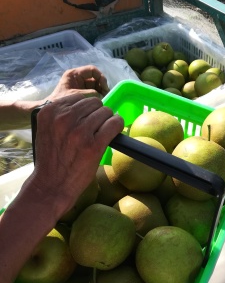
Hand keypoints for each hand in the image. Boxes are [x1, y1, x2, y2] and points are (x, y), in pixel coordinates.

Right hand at [29, 93, 122, 219]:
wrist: (52, 184)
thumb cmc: (52, 158)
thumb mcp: (48, 129)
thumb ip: (63, 115)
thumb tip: (90, 105)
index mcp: (50, 112)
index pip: (79, 97)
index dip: (86, 108)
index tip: (86, 119)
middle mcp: (64, 119)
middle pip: (94, 103)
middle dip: (98, 113)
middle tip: (96, 127)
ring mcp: (80, 132)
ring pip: (106, 112)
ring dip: (107, 120)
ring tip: (101, 133)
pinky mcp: (94, 145)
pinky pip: (114, 124)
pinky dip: (117, 125)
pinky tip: (115, 131)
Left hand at [46, 65, 109, 100]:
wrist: (50, 110)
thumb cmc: (60, 100)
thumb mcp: (76, 95)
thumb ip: (90, 93)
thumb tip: (101, 96)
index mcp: (75, 74)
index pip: (92, 70)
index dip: (101, 77)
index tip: (105, 88)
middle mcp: (78, 79)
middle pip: (95, 79)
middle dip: (102, 86)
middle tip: (106, 96)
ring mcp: (80, 87)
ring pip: (96, 87)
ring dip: (101, 92)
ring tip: (103, 100)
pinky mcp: (82, 94)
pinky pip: (93, 94)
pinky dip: (97, 97)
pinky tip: (99, 103)